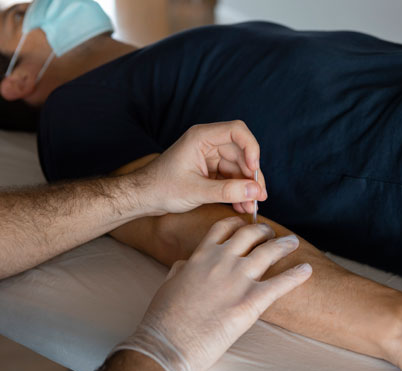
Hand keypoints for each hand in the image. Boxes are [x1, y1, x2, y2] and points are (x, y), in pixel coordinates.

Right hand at [114, 217, 311, 370]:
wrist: (168, 345)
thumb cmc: (164, 319)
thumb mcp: (169, 284)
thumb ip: (182, 270)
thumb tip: (186, 264)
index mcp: (200, 256)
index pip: (223, 229)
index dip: (238, 224)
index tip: (246, 225)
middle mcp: (221, 261)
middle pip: (250, 235)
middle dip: (264, 232)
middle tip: (272, 235)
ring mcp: (237, 280)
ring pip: (268, 252)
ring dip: (284, 245)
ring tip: (293, 243)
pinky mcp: (250, 301)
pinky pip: (280, 283)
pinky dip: (297, 275)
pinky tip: (307, 270)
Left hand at [133, 121, 267, 215]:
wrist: (142, 198)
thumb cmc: (161, 188)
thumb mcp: (196, 191)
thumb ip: (227, 191)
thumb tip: (255, 192)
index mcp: (201, 137)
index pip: (237, 131)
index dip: (251, 148)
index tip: (254, 170)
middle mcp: (208, 143)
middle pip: (242, 153)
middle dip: (252, 176)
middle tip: (259, 197)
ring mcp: (209, 157)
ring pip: (238, 168)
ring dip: (246, 187)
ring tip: (251, 207)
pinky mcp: (210, 170)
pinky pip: (231, 178)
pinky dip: (237, 191)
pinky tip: (242, 206)